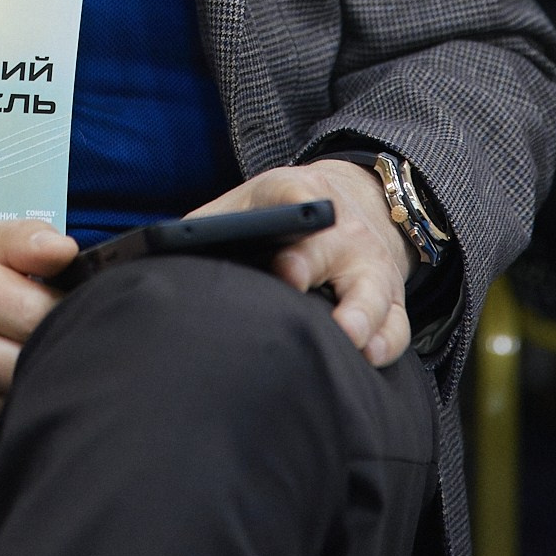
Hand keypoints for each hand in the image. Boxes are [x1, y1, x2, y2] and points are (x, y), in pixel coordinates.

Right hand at [0, 219, 76, 449]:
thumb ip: (19, 238)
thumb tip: (67, 252)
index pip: (33, 312)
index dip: (64, 313)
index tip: (66, 310)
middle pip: (19, 366)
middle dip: (46, 355)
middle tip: (50, 342)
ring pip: (1, 410)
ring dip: (21, 392)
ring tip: (18, 366)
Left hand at [190, 161, 415, 366]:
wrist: (347, 201)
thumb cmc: (276, 214)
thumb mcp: (244, 203)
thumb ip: (208, 227)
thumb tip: (159, 260)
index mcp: (299, 197)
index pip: (295, 201)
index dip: (289, 218)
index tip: (279, 256)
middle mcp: (342, 229)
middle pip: (334, 246)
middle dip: (315, 264)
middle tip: (294, 282)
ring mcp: (370, 264)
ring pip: (373, 292)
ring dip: (362, 314)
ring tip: (348, 338)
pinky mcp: (391, 298)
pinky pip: (396, 325)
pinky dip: (386, 342)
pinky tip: (367, 359)